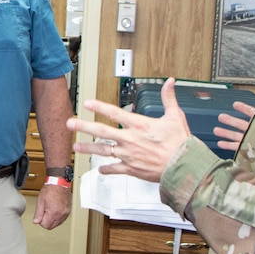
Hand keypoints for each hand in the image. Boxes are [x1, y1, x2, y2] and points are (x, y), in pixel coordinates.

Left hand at [32, 184, 70, 229]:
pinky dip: (57, 218)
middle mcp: (61, 214)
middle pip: (51, 226)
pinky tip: (54, 211)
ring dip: (52, 220)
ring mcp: (66, 213)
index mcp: (53, 213)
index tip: (40, 215)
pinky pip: (62, 220)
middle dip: (46, 221)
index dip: (40, 221)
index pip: (45, 225)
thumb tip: (36, 222)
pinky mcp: (68, 211)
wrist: (59, 183)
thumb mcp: (40, 201)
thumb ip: (38, 213)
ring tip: (49, 210)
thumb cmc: (50, 189)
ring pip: (57, 224)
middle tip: (44, 212)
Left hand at [67, 77, 191, 182]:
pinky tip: (100, 169)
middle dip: (84, 127)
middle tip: (70, 124)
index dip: (99, 107)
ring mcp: (128, 155)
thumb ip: (168, 99)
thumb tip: (170, 83)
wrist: (183, 167)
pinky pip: (115, 169)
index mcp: (139, 125)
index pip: (114, 113)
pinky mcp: (131, 169)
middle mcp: (130, 140)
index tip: (87, 103)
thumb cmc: (180, 144)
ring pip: (103, 151)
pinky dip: (107, 169)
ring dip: (88, 148)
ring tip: (76, 147)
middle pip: (101, 131)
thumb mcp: (176, 116)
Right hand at [213, 100, 254, 151]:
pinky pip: (237, 146)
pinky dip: (228, 145)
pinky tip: (221, 143)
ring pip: (236, 135)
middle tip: (221, 117)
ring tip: (216, 130)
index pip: (253, 113)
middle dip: (230, 120)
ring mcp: (251, 141)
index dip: (244, 108)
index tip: (235, 104)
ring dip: (226, 132)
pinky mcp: (248, 150)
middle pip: (241, 124)